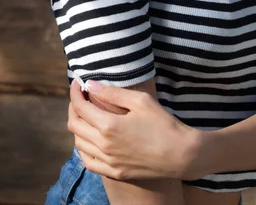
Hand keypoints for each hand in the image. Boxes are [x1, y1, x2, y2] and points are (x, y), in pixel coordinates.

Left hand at [67, 78, 204, 181]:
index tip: (78, 83)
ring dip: (77, 126)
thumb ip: (112, 93)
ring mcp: (108, 162)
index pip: (80, 106)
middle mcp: (104, 146)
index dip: (75, 92)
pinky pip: (88, 161)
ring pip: (78, 143)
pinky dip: (83, 148)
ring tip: (86, 114)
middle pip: (74, 124)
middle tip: (81, 96)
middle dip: (73, 107)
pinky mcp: (115, 172)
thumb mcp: (140, 101)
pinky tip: (89, 138)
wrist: (181, 155)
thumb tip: (90, 84)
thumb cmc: (163, 123)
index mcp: (108, 126)